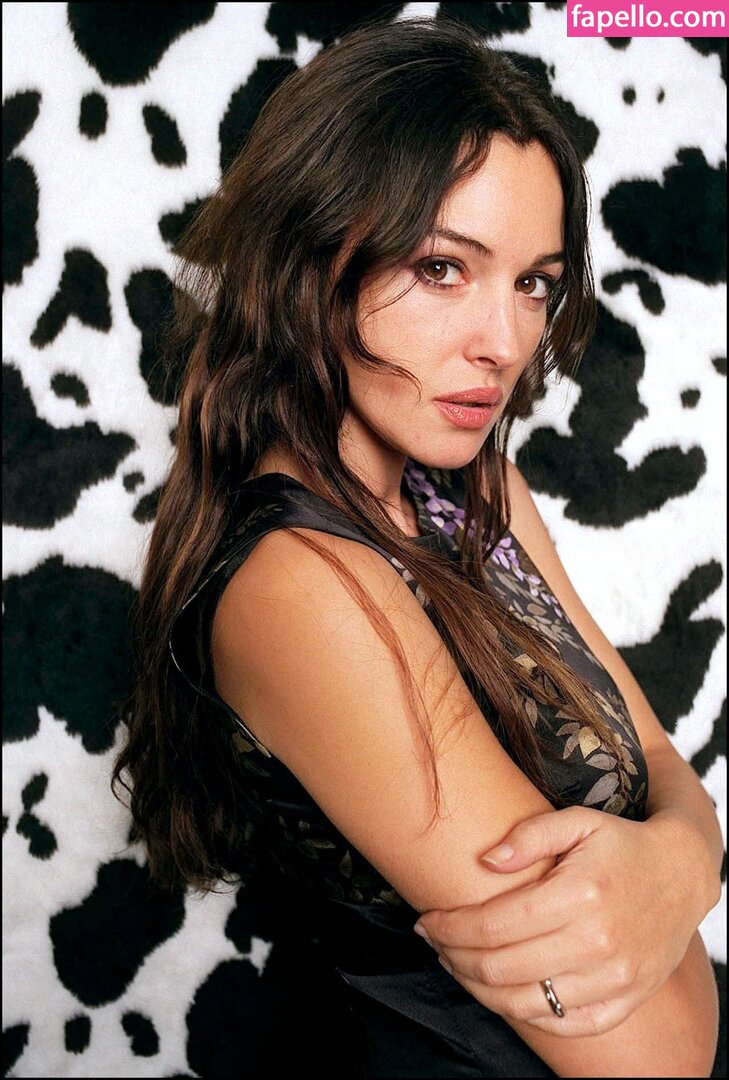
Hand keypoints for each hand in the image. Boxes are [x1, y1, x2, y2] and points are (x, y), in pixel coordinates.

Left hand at [415, 806, 714, 1036]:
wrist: (683, 874)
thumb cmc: (620, 843)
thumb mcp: (578, 821)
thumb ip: (529, 836)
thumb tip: (485, 860)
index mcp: (580, 894)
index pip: (494, 926)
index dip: (450, 928)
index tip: (426, 921)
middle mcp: (599, 942)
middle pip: (501, 968)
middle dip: (454, 958)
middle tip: (435, 943)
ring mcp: (614, 978)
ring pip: (525, 1003)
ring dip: (478, 989)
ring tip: (457, 965)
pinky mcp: (625, 1000)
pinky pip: (564, 1025)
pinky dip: (524, 1013)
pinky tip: (501, 991)